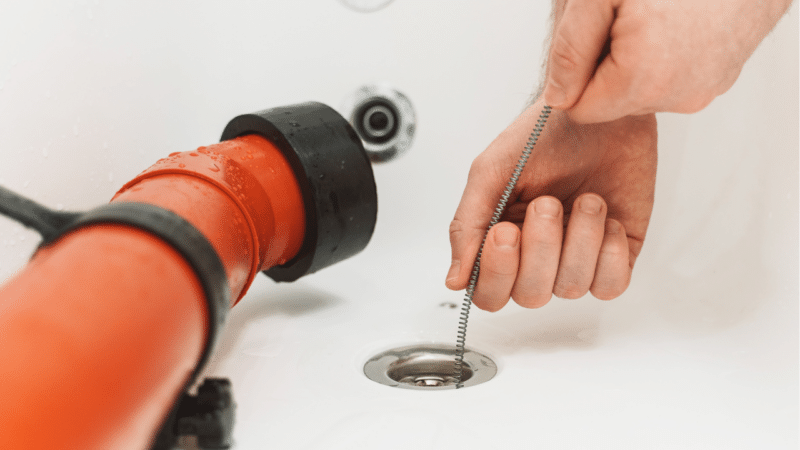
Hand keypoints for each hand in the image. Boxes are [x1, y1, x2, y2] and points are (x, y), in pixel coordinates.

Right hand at [446, 100, 656, 310]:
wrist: (597, 108)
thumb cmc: (543, 134)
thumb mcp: (490, 172)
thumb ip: (467, 226)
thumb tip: (454, 280)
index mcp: (501, 241)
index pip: (489, 293)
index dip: (497, 273)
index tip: (505, 231)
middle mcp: (537, 256)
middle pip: (530, 296)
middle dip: (541, 249)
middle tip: (547, 203)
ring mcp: (577, 257)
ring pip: (571, 288)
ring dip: (579, 239)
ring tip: (585, 199)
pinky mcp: (615, 253)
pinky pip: (611, 285)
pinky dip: (608, 252)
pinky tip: (606, 217)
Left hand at [542, 0, 791, 122]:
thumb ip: (570, 50)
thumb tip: (557, 95)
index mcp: (642, 80)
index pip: (580, 109)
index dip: (576, 71)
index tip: (594, 34)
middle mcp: (677, 96)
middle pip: (611, 102)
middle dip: (606, 65)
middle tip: (625, 19)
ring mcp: (702, 90)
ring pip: (641, 93)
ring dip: (634, 60)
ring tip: (653, 17)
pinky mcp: (719, 79)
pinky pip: (672, 81)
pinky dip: (664, 57)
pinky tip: (675, 22)